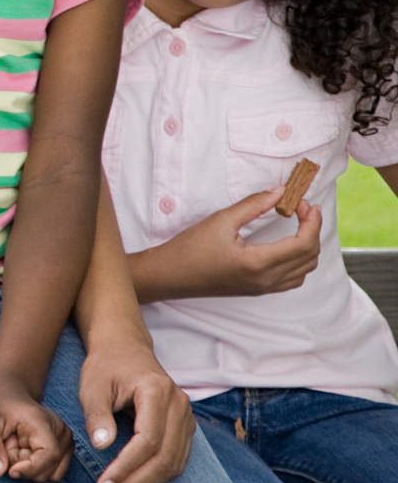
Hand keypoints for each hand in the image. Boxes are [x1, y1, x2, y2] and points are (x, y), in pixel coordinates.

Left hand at [0, 368, 72, 482]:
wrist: (6, 391)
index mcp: (42, 421)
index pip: (48, 455)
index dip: (29, 469)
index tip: (9, 470)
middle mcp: (61, 431)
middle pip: (46, 471)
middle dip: (21, 466)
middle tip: (7, 444)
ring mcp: (65, 440)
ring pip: (49, 475)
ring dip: (27, 468)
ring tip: (15, 446)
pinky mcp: (64, 449)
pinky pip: (51, 473)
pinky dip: (34, 467)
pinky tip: (23, 450)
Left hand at [76, 334, 194, 482]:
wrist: (125, 348)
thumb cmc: (106, 365)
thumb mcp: (92, 384)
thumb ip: (96, 414)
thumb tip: (102, 446)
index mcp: (158, 391)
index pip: (148, 440)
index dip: (126, 466)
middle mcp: (180, 406)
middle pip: (165, 459)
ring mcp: (187, 418)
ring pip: (173, 465)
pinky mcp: (185, 428)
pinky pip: (175, 461)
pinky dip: (154, 478)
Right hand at [130, 188, 320, 300]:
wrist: (170, 275)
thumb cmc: (189, 248)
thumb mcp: (220, 221)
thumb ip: (253, 205)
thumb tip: (280, 192)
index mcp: (258, 263)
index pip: (303, 244)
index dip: (311, 222)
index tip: (306, 204)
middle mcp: (266, 280)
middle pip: (309, 257)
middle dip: (313, 229)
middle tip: (302, 208)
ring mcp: (264, 288)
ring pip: (305, 270)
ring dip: (308, 246)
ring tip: (299, 224)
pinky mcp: (258, 290)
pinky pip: (293, 279)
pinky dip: (300, 262)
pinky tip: (288, 246)